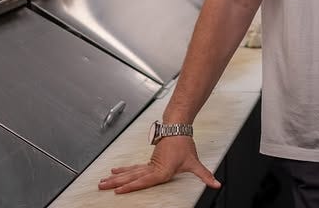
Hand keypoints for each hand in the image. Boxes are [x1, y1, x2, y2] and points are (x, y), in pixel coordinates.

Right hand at [98, 136, 220, 194]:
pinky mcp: (147, 162)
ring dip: (115, 177)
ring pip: (128, 172)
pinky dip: (121, 171)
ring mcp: (148, 164)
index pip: (144, 181)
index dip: (131, 186)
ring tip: (102, 182)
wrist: (178, 128)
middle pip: (131, 177)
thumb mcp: (194, 163)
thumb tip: (217, 183)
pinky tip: (113, 172)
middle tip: (101, 186)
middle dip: (115, 183)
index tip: (118, 190)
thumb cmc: (185, 145)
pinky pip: (132, 168)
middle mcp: (152, 168)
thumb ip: (205, 175)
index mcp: (162, 171)